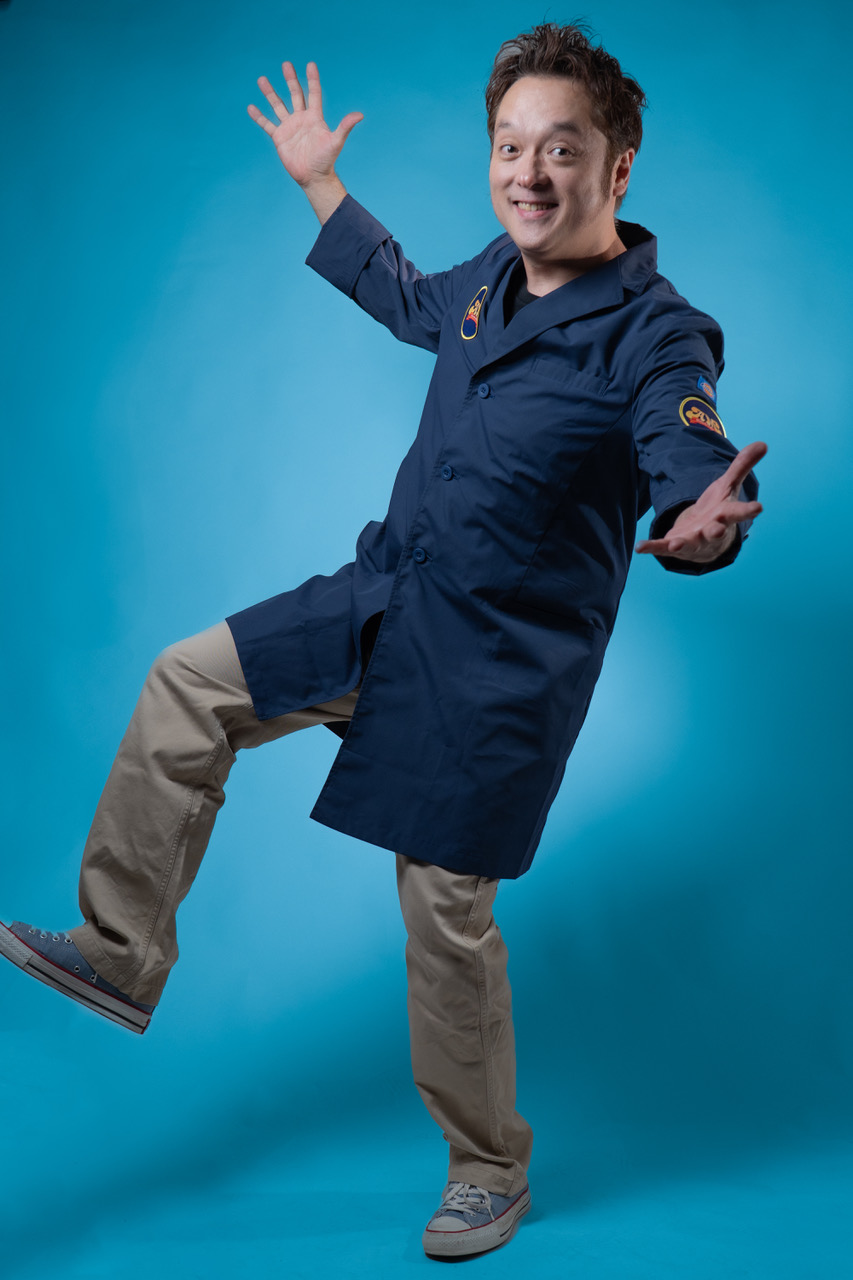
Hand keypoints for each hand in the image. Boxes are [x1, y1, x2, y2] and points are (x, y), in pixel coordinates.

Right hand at [247, 61, 362, 199]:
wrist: (313, 177)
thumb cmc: (326, 160)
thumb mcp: (336, 141)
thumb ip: (345, 127)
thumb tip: (359, 115)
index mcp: (314, 117)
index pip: (313, 93)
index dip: (312, 79)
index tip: (310, 64)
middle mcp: (301, 119)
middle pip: (295, 94)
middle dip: (291, 79)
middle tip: (286, 64)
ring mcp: (289, 127)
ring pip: (278, 106)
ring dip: (270, 93)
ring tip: (262, 80)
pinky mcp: (279, 137)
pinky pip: (267, 124)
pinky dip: (259, 117)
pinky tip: (251, 107)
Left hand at [635, 440, 766, 563]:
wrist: (705, 539)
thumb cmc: (718, 510)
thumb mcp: (728, 486)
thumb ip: (741, 466)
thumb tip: (763, 443)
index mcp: (725, 515)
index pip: (739, 512)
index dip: (748, 510)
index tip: (759, 507)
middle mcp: (711, 531)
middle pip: (716, 531)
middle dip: (716, 531)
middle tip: (718, 530)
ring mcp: (693, 541)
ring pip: (690, 544)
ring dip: (683, 544)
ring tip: (676, 544)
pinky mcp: (675, 545)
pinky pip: (662, 548)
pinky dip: (652, 547)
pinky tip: (640, 547)